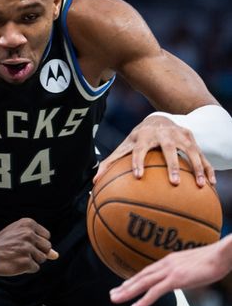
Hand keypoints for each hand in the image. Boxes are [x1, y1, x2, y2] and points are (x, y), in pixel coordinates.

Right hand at [0, 218, 58, 275]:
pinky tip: (16, 263)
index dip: (37, 242)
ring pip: (42, 259)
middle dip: (37, 252)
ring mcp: (28, 248)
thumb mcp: (19, 235)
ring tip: (18, 256)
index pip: (47, 236)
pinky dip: (27, 268)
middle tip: (21, 250)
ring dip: (32, 260)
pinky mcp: (26, 262)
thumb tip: (56, 255)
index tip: (25, 242)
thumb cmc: (3, 243)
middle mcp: (29, 234)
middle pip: (47, 247)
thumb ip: (38, 242)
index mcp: (28, 223)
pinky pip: (35, 268)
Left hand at [93, 115, 214, 186]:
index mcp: (144, 136)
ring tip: (199, 185)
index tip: (137, 176)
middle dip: (172, 164)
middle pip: (168, 148)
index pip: (139, 149)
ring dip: (196, 167)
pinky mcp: (192, 140)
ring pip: (190, 151)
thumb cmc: (138, 140)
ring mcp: (180, 136)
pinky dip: (207, 168)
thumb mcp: (124, 147)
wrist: (158, 120)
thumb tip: (94, 182)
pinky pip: (202, 155)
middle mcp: (163, 134)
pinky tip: (210, 184)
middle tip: (174, 183)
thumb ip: (110, 163)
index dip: (137, 161)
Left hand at [109, 236, 231, 305]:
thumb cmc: (214, 260)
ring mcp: (170, 271)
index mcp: (170, 260)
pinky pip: (155, 292)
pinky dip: (143, 301)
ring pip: (143, 283)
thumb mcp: (194, 265)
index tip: (124, 285)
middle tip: (112, 294)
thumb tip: (183, 277)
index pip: (147, 271)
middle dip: (125, 286)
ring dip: (127, 292)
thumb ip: (184, 271)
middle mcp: (166, 264)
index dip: (134, 279)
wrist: (222, 254)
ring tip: (115, 299)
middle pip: (141, 276)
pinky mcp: (176, 279)